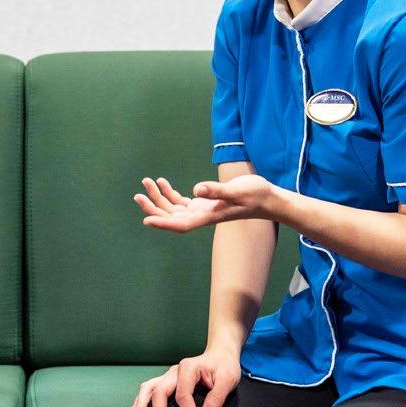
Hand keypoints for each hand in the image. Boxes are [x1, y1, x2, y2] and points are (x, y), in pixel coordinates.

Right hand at [129, 347, 240, 406]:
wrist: (220, 354)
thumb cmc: (224, 366)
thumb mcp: (228, 379)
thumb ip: (217, 397)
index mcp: (188, 368)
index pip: (183, 395)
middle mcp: (175, 371)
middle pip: (160, 391)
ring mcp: (169, 375)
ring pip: (149, 387)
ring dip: (142, 403)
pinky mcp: (167, 380)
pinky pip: (150, 388)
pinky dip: (141, 399)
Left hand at [133, 175, 279, 232]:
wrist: (267, 198)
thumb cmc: (254, 195)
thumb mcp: (236, 191)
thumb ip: (216, 191)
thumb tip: (196, 190)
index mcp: (208, 216)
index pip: (181, 224)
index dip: (163, 223)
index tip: (146, 219)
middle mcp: (202, 216)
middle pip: (171, 217)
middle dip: (154, 207)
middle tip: (138, 195)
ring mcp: (203, 210)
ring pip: (174, 208)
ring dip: (159, 198)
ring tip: (146, 183)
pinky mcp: (205, 203)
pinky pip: (181, 202)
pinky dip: (170, 194)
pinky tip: (162, 183)